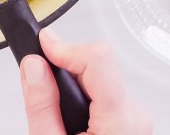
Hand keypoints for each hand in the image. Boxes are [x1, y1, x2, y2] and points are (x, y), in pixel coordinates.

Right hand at [19, 30, 150, 134]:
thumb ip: (41, 105)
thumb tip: (34, 67)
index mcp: (119, 122)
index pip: (98, 59)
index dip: (66, 47)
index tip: (41, 44)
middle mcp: (135, 117)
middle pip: (98, 66)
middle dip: (64, 69)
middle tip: (37, 81)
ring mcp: (135, 121)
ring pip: (100, 79)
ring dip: (72, 86)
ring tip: (54, 113)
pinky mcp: (130, 124)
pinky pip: (105, 95)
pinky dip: (82, 98)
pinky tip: (69, 118)